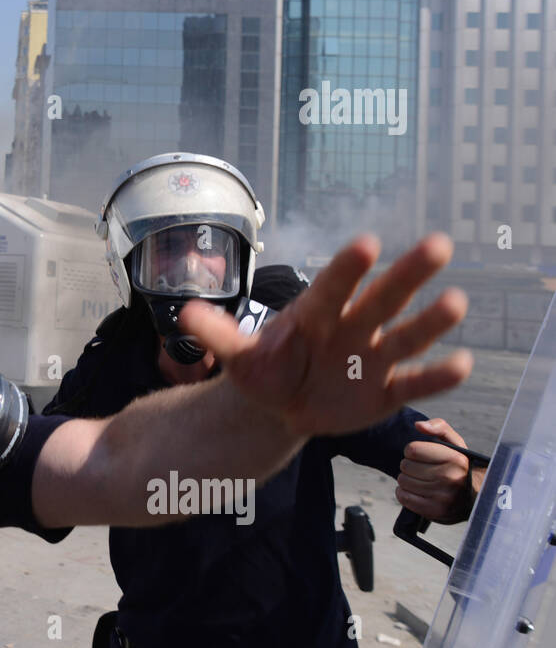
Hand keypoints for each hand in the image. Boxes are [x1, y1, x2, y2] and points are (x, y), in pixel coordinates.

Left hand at [180, 234, 471, 440]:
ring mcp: (373, 358)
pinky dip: (438, 377)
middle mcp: (353, 327)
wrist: (282, 405)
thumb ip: (218, 335)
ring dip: (431, 321)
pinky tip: (462, 363)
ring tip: (455, 301)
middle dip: (407, 274)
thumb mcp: (238, 355)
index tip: (367, 242)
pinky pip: (415, 382)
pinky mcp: (386, 391)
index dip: (348, 268)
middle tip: (437, 244)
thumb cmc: (266, 369)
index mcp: (317, 312)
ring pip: (406, 336)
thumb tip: (185, 315)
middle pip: (383, 297)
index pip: (333, 285)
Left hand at [397, 418, 482, 523]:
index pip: (413, 450)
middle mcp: (450, 479)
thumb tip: (419, 426)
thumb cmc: (460, 467)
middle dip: (410, 465)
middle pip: (405, 465)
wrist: (476, 498)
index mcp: (456, 460)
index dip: (413, 450)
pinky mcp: (434, 511)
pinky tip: (417, 490)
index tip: (421, 454)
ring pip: (403, 481)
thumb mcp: (456, 444)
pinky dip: (404, 493)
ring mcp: (443, 497)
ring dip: (408, 479)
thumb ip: (439, 427)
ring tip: (421, 480)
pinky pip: (403, 497)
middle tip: (423, 469)